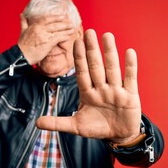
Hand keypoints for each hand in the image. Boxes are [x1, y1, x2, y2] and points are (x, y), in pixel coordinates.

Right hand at [17, 14, 74, 64]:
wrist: (21, 55)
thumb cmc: (22, 45)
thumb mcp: (22, 31)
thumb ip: (23, 23)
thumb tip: (21, 15)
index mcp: (35, 25)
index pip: (47, 19)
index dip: (56, 17)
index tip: (62, 17)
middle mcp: (40, 29)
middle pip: (54, 24)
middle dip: (63, 23)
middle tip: (70, 23)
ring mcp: (44, 36)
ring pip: (57, 31)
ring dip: (66, 30)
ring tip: (72, 29)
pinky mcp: (47, 43)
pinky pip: (58, 38)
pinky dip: (64, 37)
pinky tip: (68, 37)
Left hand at [36, 29, 141, 143]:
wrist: (119, 135)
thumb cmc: (97, 127)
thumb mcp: (76, 126)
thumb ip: (57, 123)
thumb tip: (36, 123)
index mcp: (88, 93)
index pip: (82, 73)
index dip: (79, 59)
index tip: (76, 42)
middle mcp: (101, 88)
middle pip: (96, 67)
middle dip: (92, 50)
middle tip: (89, 32)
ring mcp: (116, 91)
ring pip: (112, 69)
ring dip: (110, 53)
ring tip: (107, 36)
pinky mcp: (130, 96)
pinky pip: (130, 79)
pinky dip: (130, 66)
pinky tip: (129, 52)